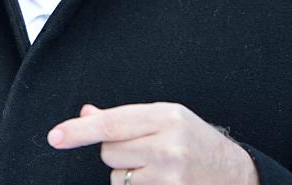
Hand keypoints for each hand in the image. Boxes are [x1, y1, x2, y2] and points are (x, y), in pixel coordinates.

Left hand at [47, 102, 258, 184]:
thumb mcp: (165, 117)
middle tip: (144, 149)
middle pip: (109, 151)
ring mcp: (169, 175)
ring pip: (118, 176)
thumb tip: (86, 113)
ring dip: (128, 173)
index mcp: (166, 116)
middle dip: (117, 152)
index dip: (80, 130)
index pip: (112, 123)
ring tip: (157, 167)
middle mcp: (168, 145)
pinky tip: (160, 181)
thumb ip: (124, 117)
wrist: (234, 172)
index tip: (56, 137)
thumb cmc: (195, 140)